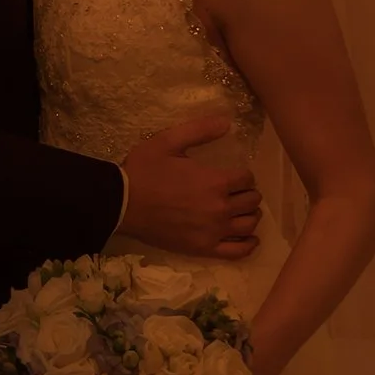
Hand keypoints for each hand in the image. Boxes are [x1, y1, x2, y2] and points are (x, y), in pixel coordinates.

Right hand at [115, 115, 260, 258]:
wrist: (122, 203)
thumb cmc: (144, 170)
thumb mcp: (168, 141)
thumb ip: (199, 130)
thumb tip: (227, 122)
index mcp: (215, 181)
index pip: (247, 178)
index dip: (243, 174)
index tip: (234, 174)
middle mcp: (220, 208)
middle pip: (251, 201)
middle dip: (248, 193)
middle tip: (236, 191)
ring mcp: (214, 231)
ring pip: (248, 225)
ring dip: (250, 215)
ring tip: (241, 210)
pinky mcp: (204, 248)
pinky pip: (237, 252)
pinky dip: (249, 245)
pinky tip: (250, 239)